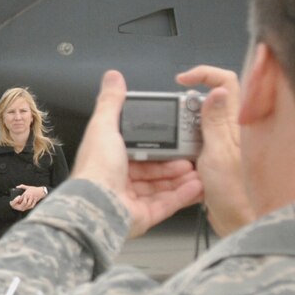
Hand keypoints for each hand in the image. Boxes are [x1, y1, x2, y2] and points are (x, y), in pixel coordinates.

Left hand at [10, 186, 46, 211]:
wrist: (41, 191)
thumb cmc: (34, 189)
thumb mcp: (27, 187)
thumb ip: (21, 186)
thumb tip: (16, 186)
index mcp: (26, 193)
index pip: (20, 198)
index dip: (18, 201)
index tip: (17, 201)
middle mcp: (29, 196)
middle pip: (24, 202)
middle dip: (21, 204)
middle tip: (20, 205)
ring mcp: (32, 199)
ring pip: (28, 204)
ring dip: (25, 206)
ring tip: (23, 206)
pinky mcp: (35, 202)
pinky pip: (32, 206)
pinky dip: (29, 207)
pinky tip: (27, 207)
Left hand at [69, 70, 202, 237]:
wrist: (97, 204)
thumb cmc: (96, 168)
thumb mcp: (104, 126)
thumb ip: (111, 102)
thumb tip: (112, 78)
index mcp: (107, 158)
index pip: (136, 150)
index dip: (156, 145)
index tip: (174, 139)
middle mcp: (116, 180)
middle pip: (151, 171)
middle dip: (173, 163)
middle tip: (192, 155)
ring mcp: (129, 200)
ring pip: (161, 188)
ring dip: (181, 179)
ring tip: (199, 170)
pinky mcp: (141, 216)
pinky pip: (167, 205)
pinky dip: (183, 196)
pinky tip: (198, 187)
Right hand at [177, 64, 250, 236]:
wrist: (243, 223)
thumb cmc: (239, 196)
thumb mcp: (218, 154)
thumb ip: (214, 121)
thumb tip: (214, 90)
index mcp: (241, 122)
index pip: (227, 81)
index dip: (205, 74)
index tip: (183, 80)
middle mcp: (238, 129)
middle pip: (214, 98)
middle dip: (190, 105)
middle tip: (179, 120)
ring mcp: (230, 142)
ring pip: (205, 119)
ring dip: (188, 127)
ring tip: (182, 144)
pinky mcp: (222, 156)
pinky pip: (202, 140)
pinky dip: (189, 144)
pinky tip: (185, 158)